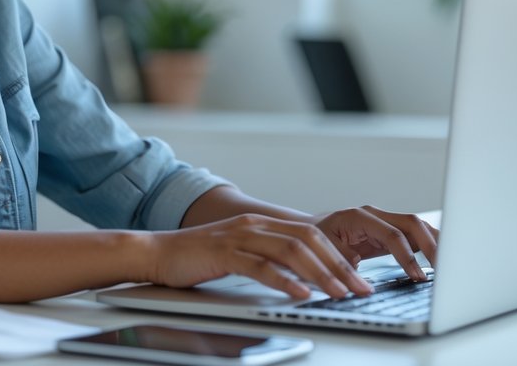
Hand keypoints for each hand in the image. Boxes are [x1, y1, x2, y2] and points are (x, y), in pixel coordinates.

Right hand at [145, 214, 374, 300]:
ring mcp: (239, 236)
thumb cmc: (198, 259)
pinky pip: (260, 266)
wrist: (156, 252)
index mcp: (262, 223)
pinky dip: (285, 280)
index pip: (312, 235)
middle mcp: (255, 224)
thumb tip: (303, 280)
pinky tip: (300, 293)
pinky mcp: (223, 252)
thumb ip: (269, 260)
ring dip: (320, 273)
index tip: (359, 278)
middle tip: (360, 288)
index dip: (339, 256)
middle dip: (339, 266)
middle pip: (308, 240)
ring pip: (290, 250)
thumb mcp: (241, 255)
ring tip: (338, 293)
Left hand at [313, 206, 439, 281]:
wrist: (309, 230)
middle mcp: (375, 214)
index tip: (417, 276)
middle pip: (412, 223)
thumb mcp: (323, 251)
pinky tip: (439, 259)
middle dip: (431, 245)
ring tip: (449, 265)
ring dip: (435, 243)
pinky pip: (414, 234)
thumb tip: (359, 273)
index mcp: (359, 217)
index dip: (407, 256)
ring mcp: (384, 220)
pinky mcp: (390, 230)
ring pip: (418, 226)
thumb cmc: (314, 240)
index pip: (392, 234)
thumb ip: (342, 261)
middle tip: (443, 269)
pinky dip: (429, 245)